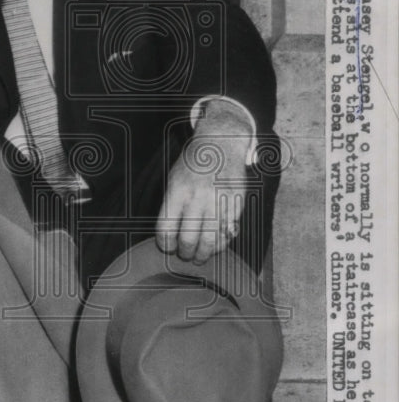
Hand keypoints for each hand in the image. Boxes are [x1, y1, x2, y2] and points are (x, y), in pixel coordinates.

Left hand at [156, 105, 251, 263]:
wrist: (221, 144)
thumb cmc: (194, 164)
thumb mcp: (174, 179)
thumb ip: (172, 206)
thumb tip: (170, 237)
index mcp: (178, 191)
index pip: (166, 228)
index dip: (165, 244)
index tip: (168, 247)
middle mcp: (198, 197)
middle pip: (188, 239)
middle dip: (185, 253)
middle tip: (185, 255)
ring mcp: (219, 201)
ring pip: (210, 241)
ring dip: (203, 254)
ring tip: (199, 257)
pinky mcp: (235, 204)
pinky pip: (227, 232)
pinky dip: (221, 243)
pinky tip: (215, 244)